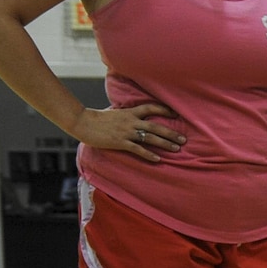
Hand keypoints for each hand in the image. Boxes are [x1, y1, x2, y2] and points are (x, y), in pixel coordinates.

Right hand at [69, 102, 184, 164]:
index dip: (164, 110)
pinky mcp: (120, 142)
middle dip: (171, 133)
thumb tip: (137, 117)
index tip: (176, 113)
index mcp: (130, 112)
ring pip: (150, 138)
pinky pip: (138, 149)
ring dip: (165, 143)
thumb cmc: (98, 119)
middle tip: (184, 139)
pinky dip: (149, 154)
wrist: (82, 122)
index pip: (151, 107)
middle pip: (156, 126)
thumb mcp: (116, 113)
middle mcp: (131, 121)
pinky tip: (158, 159)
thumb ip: (128, 115)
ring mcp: (126, 132)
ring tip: (177, 149)